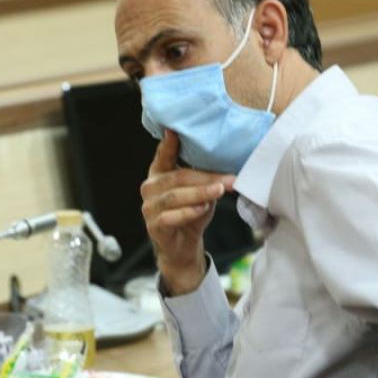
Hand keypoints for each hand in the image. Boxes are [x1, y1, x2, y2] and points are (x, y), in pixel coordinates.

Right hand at [141, 131, 233, 295]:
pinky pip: (170, 217)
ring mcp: (149, 207)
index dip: (168, 143)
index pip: (163, 155)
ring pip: (175, 196)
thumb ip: (205, 177)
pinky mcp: (154, 226)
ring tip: (218, 191)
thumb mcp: (199, 191)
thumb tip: (228, 165)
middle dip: (204, 178)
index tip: (174, 129)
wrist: (182, 247)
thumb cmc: (191, 213)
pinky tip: (201, 209)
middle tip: (227, 179)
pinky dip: (188, 212)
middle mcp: (150, 187)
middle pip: (177, 177)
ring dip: (199, 193)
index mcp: (159, 173)